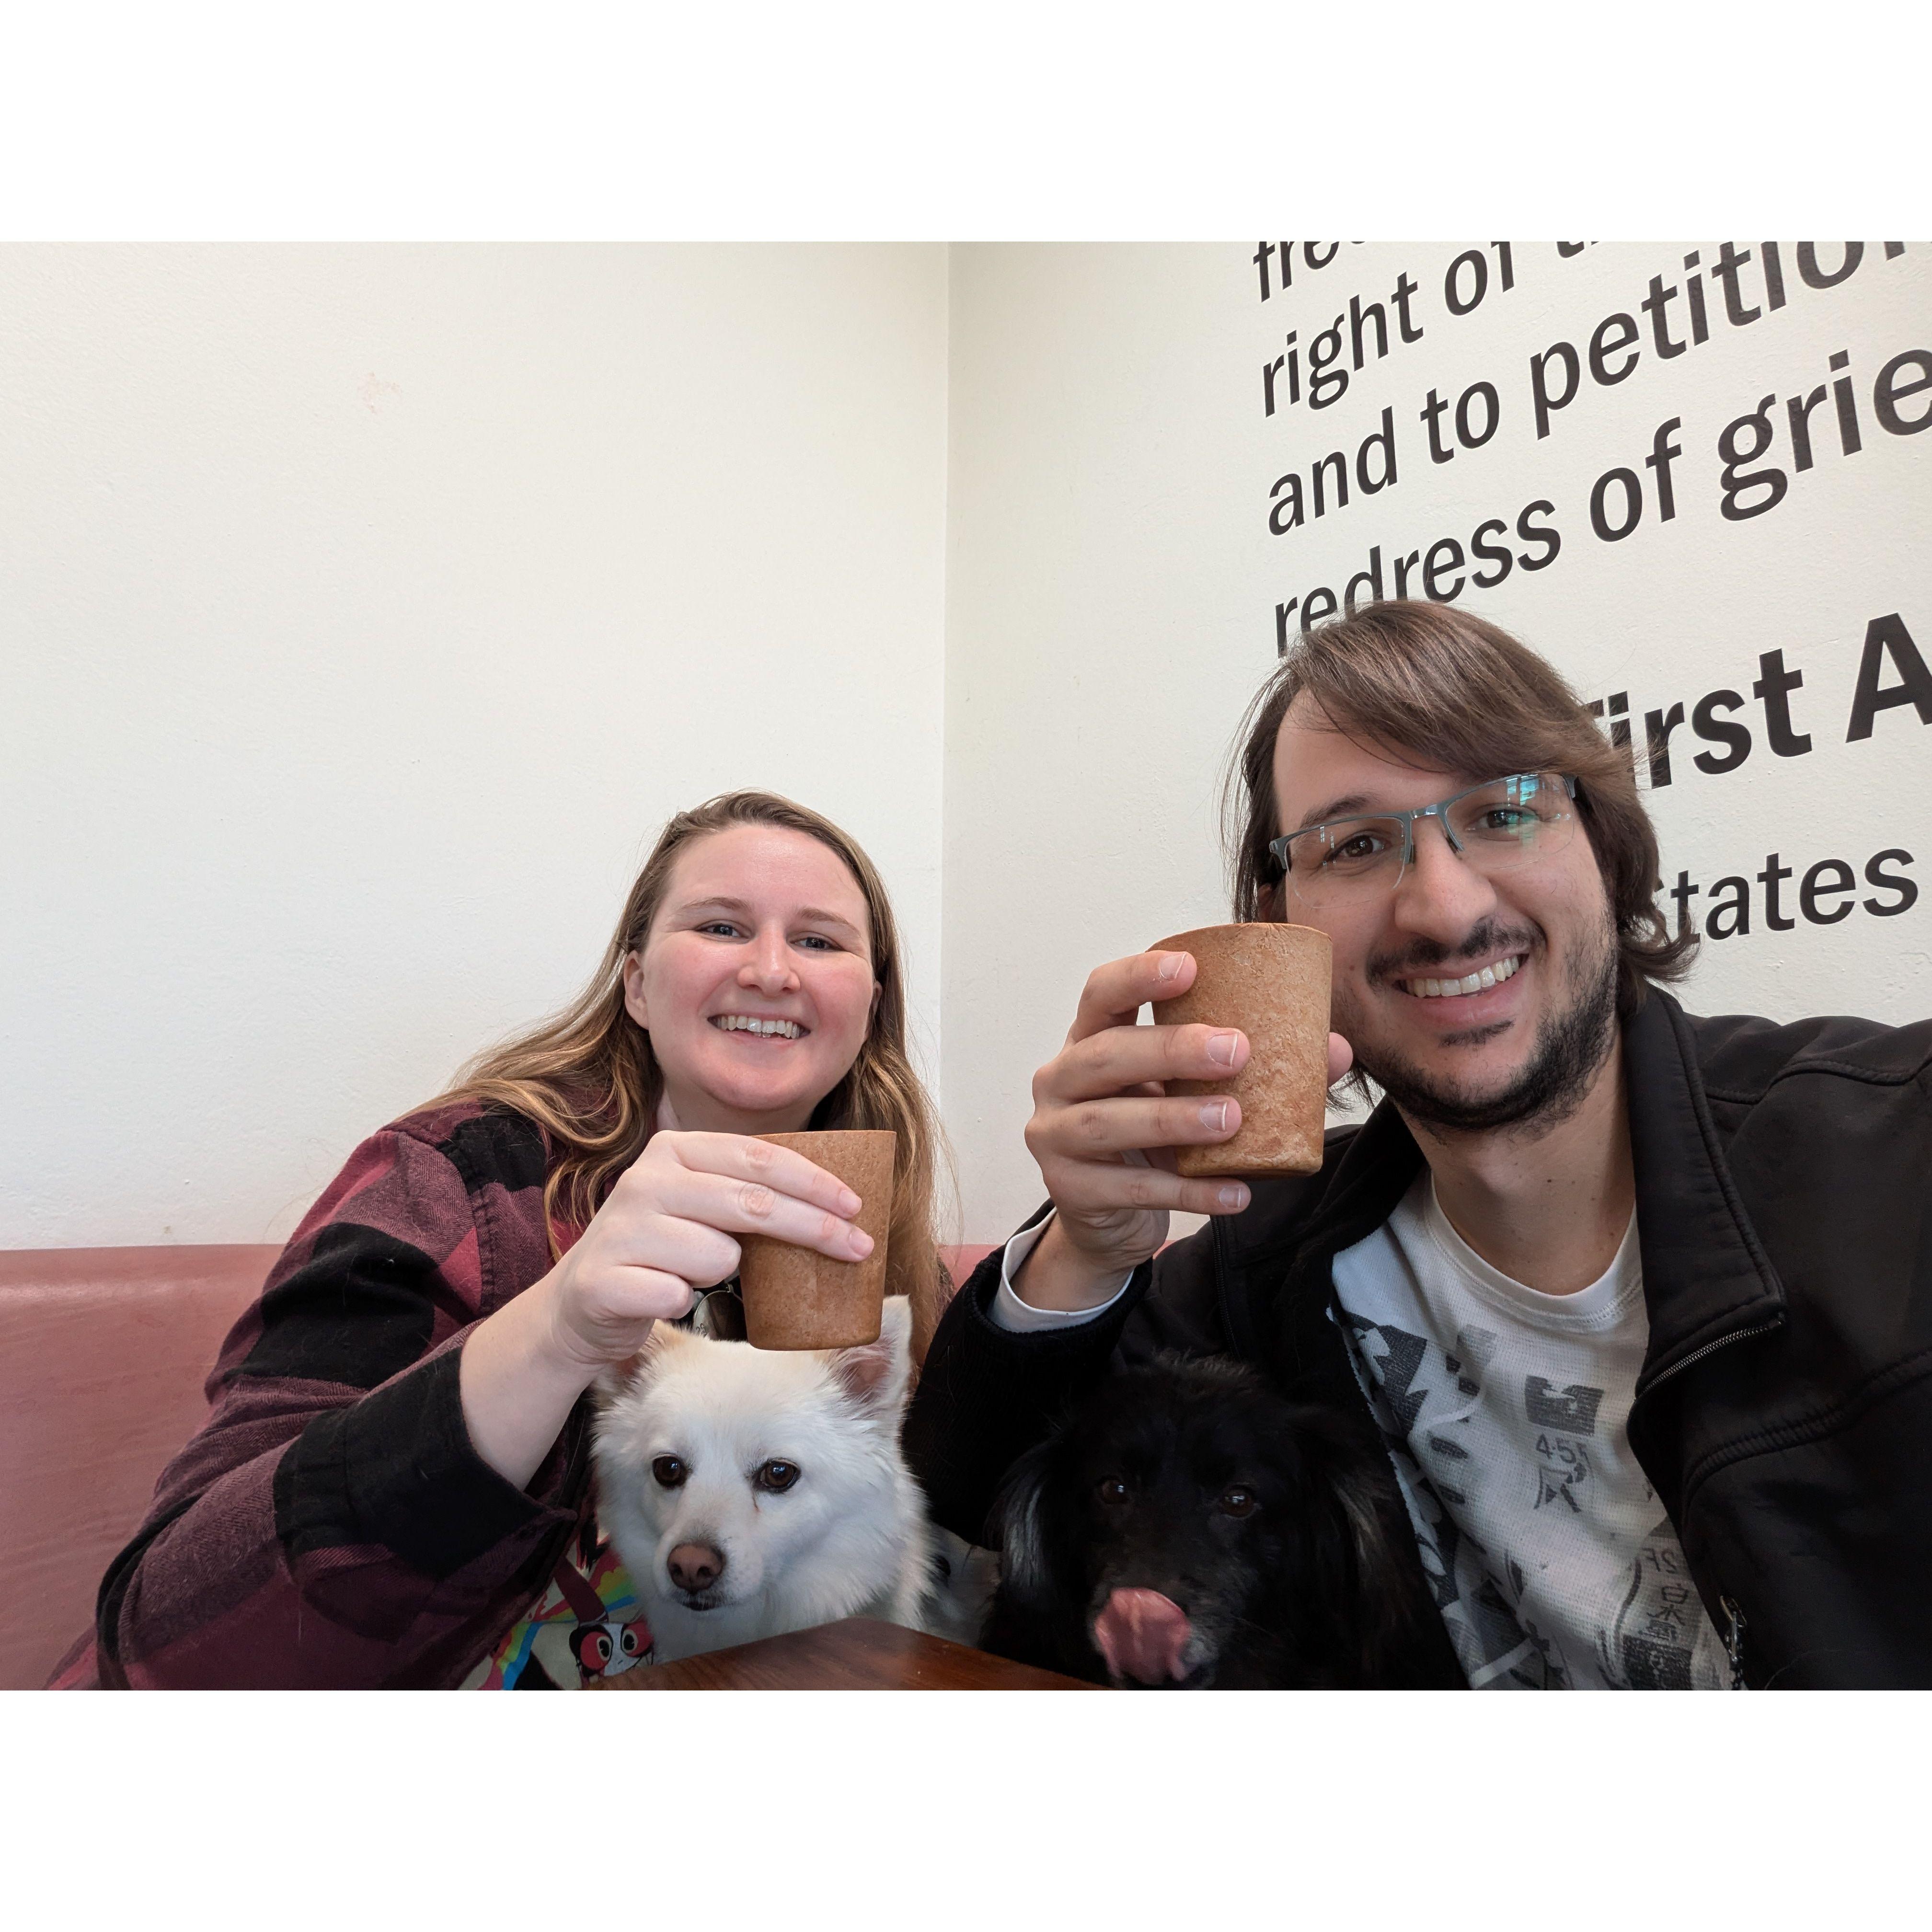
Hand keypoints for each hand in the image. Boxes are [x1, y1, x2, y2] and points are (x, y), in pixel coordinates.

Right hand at [535, 1131, 873, 1372]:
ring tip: (695, 1275)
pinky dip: (684, 1302)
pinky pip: (678, 1295)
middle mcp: (646, 1180)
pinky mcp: (605, 1280)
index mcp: (674, 1151)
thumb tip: (834, 1207)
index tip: (856, 1207)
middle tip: (857, 1249)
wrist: (580, 1302)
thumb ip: (748, 1194)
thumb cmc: (660, 1251)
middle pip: (752, 1202)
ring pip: (719, 1255)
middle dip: (813, 1227)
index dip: (814, 1182)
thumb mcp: (701, 1206)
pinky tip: (666, 1298)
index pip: (759, 1157)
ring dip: (724, 1274)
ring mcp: (621, 1229)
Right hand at [1018, 950, 1350, 1306]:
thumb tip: (1335, 1050)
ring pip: (1107, 1122)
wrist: (1106, 1218)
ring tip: (1232, 1120)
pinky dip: (1188, 1192)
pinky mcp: (1069, 1190)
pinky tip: (1236, 1194)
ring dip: (1174, 1120)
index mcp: (1088, 1040)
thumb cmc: (1151, 1134)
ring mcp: (1054, 1136)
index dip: (1137, 976)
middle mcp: (1060, 1080)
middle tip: (1236, 1050)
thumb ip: (1246, 1069)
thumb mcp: (1184, 1093)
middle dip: (1169, 1049)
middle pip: (1104, 1054)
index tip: (1188, 967)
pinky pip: (1131, 1189)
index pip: (1100, 993)